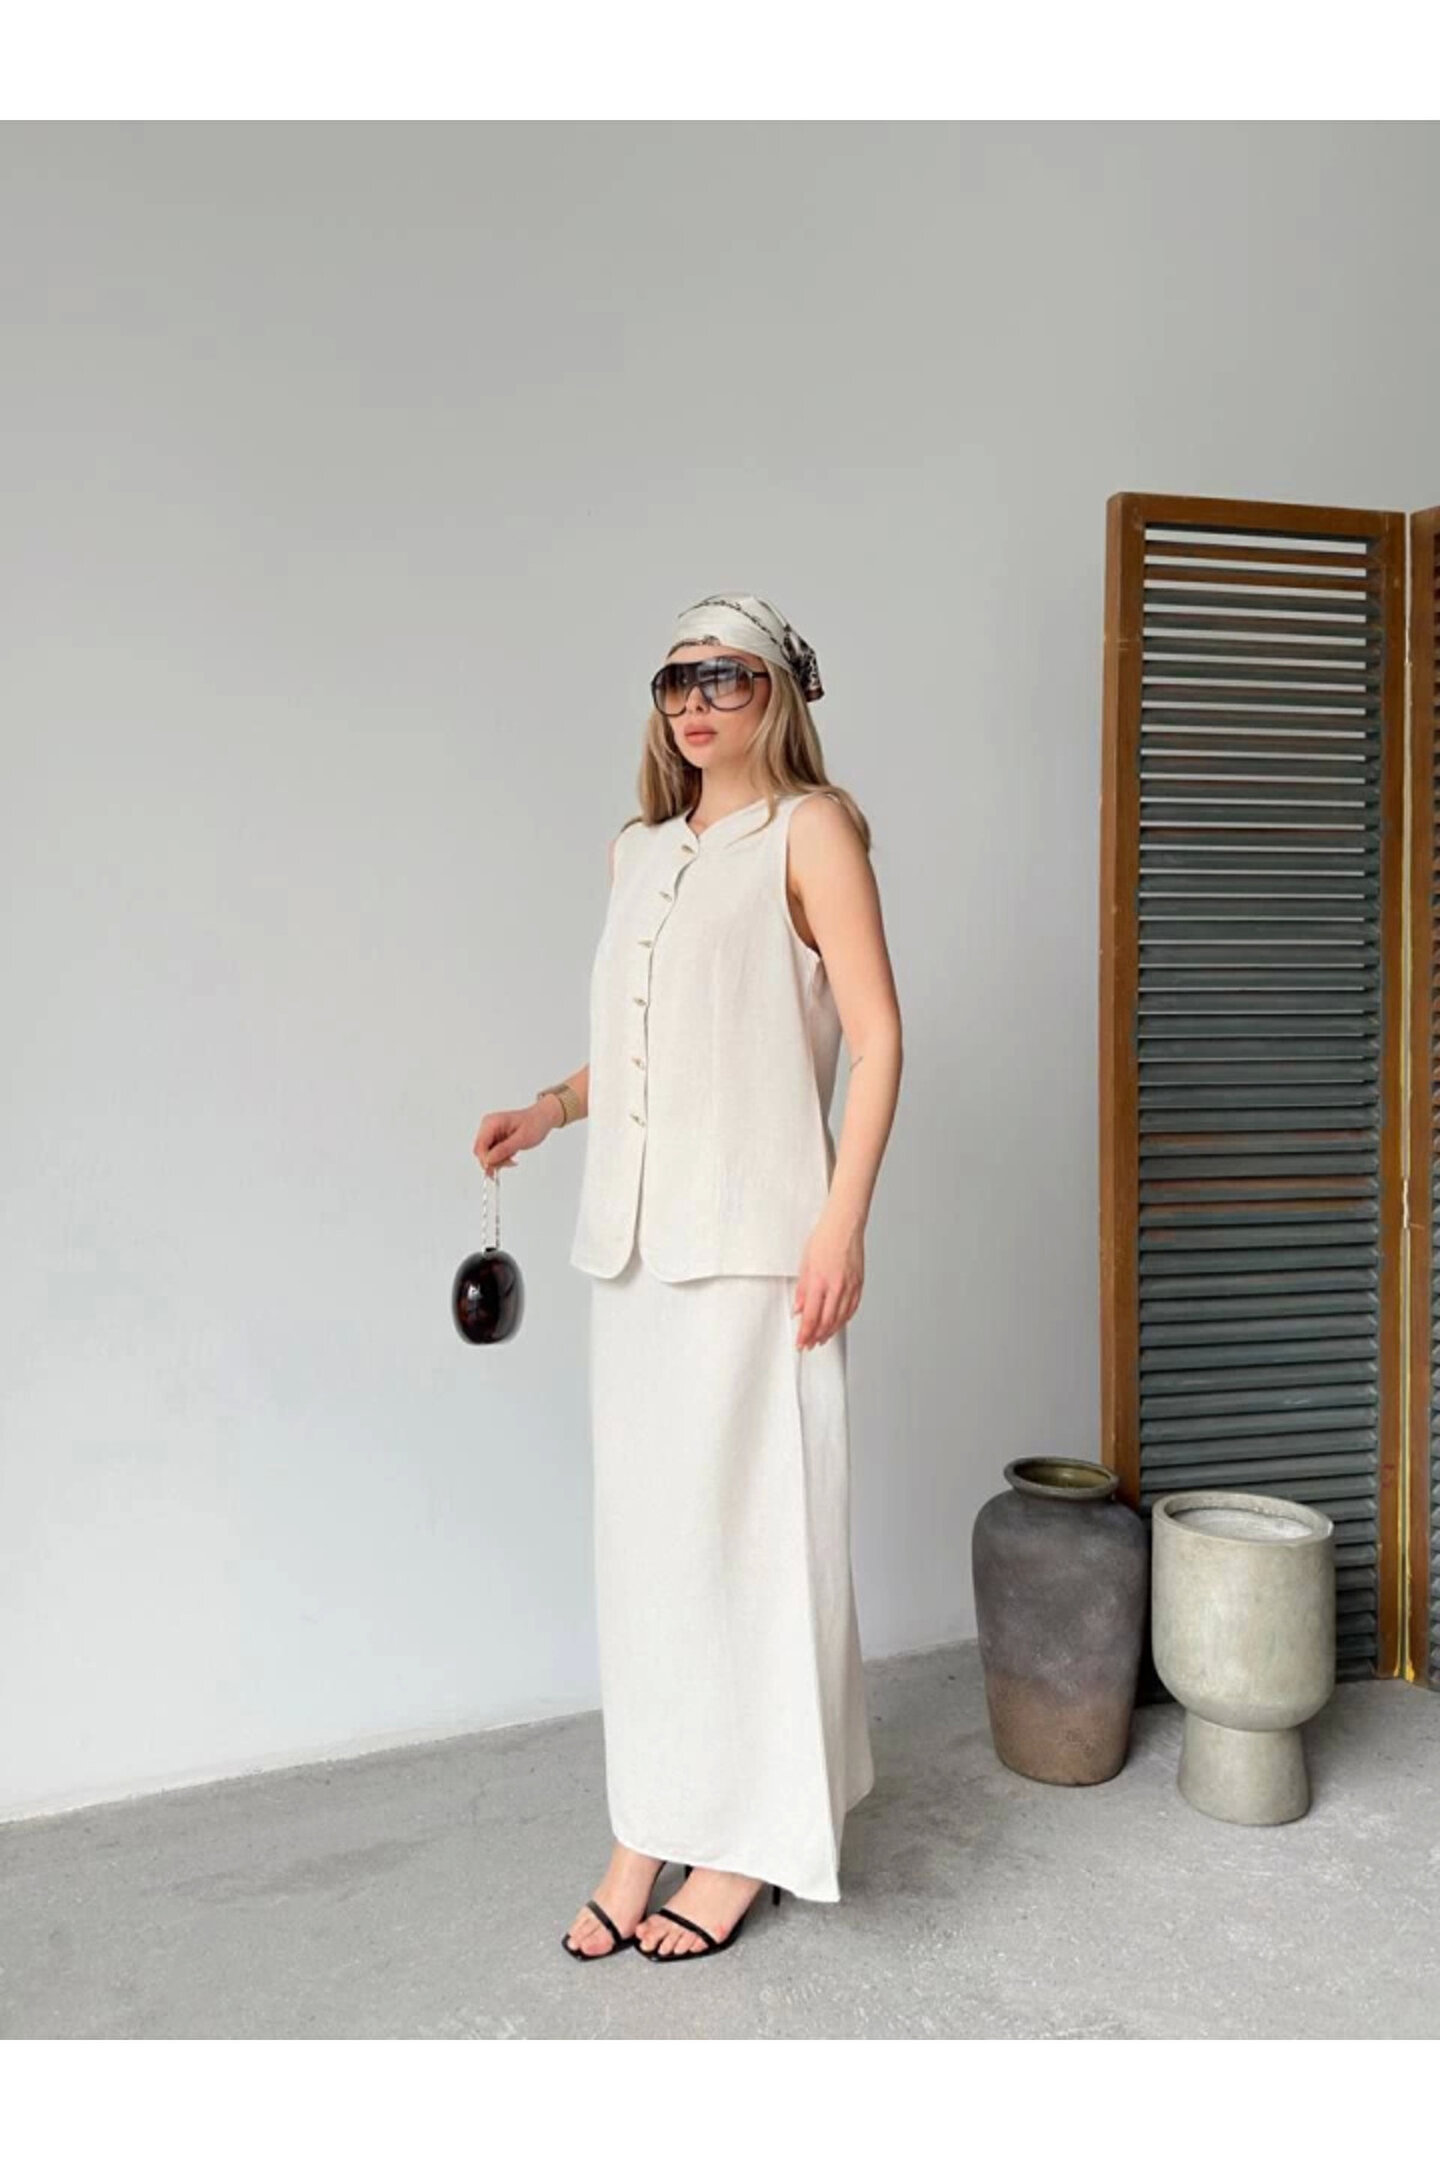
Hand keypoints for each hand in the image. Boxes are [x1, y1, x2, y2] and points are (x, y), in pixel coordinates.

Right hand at [474, 1098, 558, 1173]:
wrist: (542, 1119)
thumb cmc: (534, 1123)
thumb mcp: (522, 1138)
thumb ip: (504, 1149)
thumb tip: (489, 1160)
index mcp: (491, 1123)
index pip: (480, 1146)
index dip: (486, 1159)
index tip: (495, 1169)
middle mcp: (488, 1127)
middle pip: (481, 1152)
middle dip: (494, 1161)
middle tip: (510, 1163)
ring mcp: (491, 1133)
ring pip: (486, 1155)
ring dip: (498, 1161)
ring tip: (512, 1159)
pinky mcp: (495, 1139)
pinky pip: (492, 1154)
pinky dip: (500, 1159)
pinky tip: (510, 1157)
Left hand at [793, 1210, 863, 1349]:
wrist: (845, 1224)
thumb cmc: (825, 1238)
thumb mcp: (805, 1263)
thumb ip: (802, 1290)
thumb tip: (798, 1308)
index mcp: (820, 1281)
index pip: (811, 1317)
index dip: (805, 1334)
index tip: (801, 1342)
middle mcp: (837, 1287)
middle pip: (826, 1321)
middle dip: (816, 1337)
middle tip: (809, 1345)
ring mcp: (850, 1286)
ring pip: (840, 1318)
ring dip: (830, 1332)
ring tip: (821, 1339)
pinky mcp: (859, 1284)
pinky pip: (852, 1309)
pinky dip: (844, 1320)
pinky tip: (838, 1324)